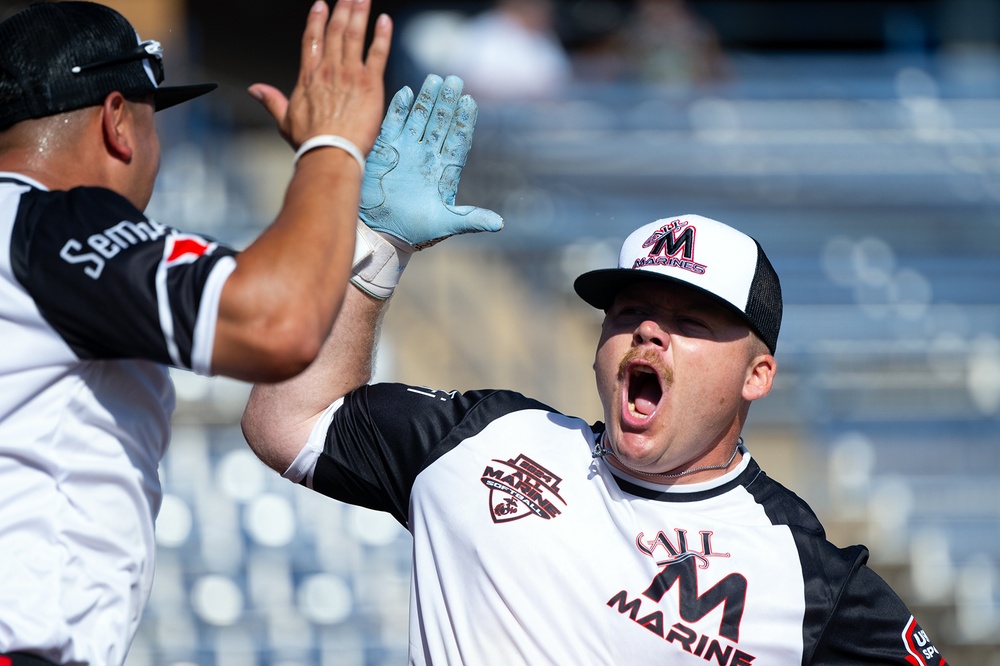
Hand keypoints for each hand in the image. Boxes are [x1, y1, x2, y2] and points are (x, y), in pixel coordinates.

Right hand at [247, 0, 391, 154]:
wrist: (330, 152)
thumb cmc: (311, 142)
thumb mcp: (284, 120)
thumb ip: (272, 100)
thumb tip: (255, 90)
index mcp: (309, 77)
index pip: (311, 40)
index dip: (316, 20)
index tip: (321, 5)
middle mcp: (329, 70)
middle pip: (335, 31)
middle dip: (342, 9)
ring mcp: (350, 75)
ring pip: (354, 35)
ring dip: (359, 13)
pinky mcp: (370, 84)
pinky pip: (377, 53)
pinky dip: (382, 36)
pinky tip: (384, 21)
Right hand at [360, 74, 502, 248]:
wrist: (381, 232)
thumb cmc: (414, 229)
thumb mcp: (445, 223)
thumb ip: (471, 219)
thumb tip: (500, 224)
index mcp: (444, 169)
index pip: (458, 139)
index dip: (464, 121)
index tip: (471, 102)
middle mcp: (427, 156)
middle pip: (440, 123)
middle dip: (448, 102)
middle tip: (456, 80)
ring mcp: (406, 150)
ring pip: (419, 118)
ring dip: (427, 100)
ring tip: (435, 79)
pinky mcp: (384, 150)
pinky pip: (392, 125)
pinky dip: (398, 109)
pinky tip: (406, 92)